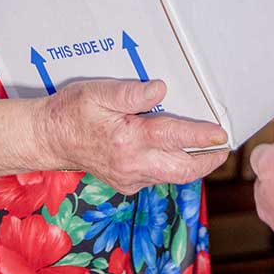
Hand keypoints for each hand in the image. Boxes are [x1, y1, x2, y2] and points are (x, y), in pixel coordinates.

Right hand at [34, 77, 228, 194]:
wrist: (49, 138)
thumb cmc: (72, 112)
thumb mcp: (97, 93)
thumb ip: (130, 93)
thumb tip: (160, 89)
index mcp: (128, 140)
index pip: (175, 138)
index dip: (202, 136)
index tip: (222, 133)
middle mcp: (132, 165)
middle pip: (182, 170)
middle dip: (207, 161)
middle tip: (224, 147)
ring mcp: (129, 178)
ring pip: (171, 176)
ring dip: (192, 164)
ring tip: (208, 148)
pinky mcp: (126, 184)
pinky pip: (157, 177)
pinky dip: (172, 167)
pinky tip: (176, 152)